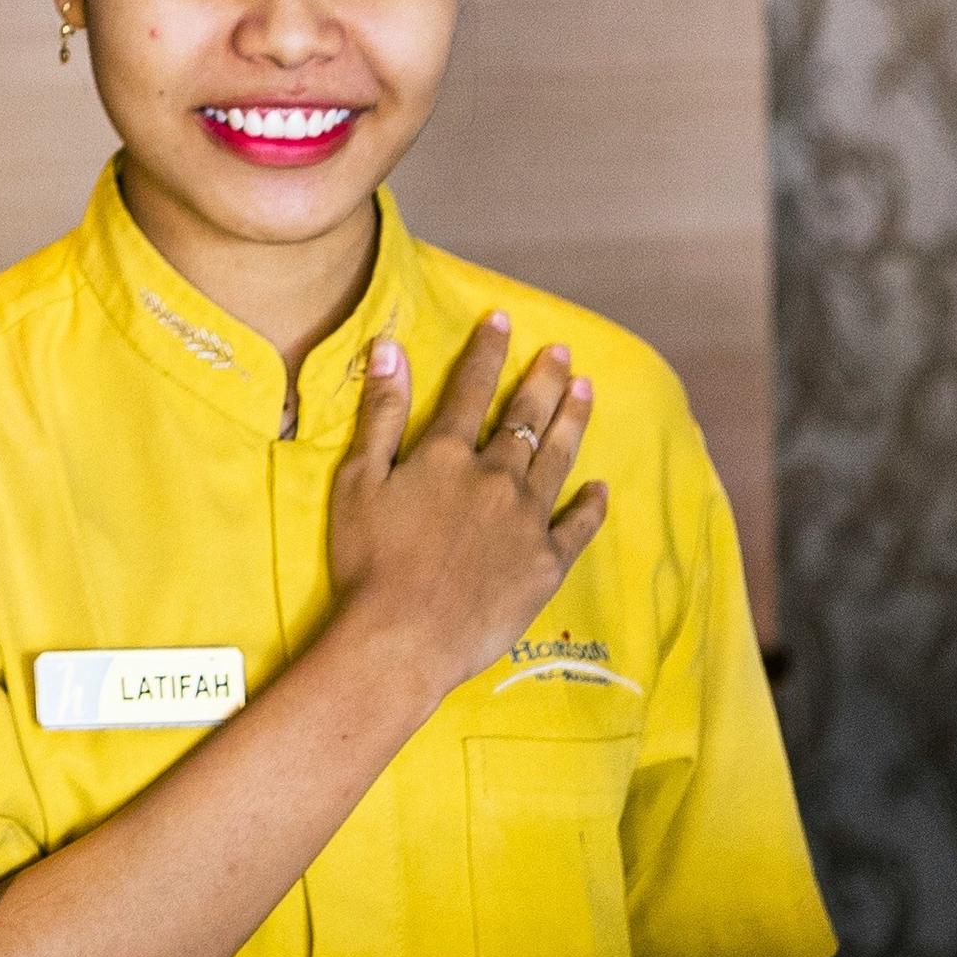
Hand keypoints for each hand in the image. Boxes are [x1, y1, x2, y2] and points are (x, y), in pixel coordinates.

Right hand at [325, 313, 608, 700]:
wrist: (404, 635)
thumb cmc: (367, 560)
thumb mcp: (357, 481)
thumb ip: (381, 414)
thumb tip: (390, 351)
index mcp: (447, 456)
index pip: (470, 389)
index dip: (487, 351)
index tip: (502, 320)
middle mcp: (496, 477)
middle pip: (525, 417)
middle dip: (543, 379)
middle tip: (561, 352)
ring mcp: (527, 520)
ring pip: (558, 458)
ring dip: (573, 420)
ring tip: (586, 390)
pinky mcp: (546, 563)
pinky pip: (577, 526)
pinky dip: (590, 504)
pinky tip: (599, 487)